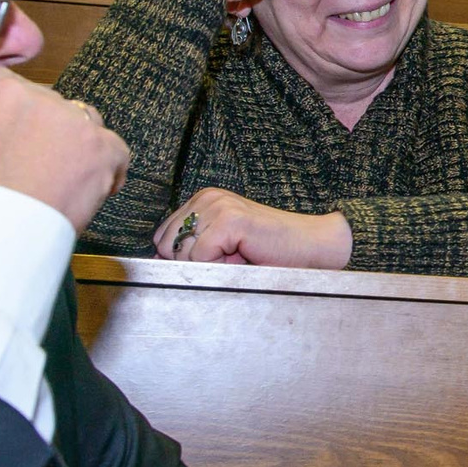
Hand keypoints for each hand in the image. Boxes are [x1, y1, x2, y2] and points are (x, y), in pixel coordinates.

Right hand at [0, 70, 130, 231]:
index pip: (2, 89)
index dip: (13, 121)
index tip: (13, 145)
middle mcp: (17, 91)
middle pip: (43, 105)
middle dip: (43, 136)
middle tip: (33, 175)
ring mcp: (61, 114)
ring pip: (81, 122)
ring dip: (75, 150)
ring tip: (58, 187)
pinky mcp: (96, 143)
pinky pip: (115, 150)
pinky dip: (107, 173)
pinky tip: (87, 197)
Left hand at [154, 188, 352, 268]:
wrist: (312, 246)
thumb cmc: (271, 251)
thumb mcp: (223, 247)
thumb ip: (192, 249)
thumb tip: (155, 262)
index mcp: (203, 200)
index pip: (163, 236)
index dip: (182, 258)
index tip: (216, 259)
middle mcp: (207, 197)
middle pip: (166, 244)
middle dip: (192, 263)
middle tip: (229, 260)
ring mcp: (217, 205)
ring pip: (182, 253)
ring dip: (208, 267)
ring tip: (238, 257)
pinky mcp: (228, 219)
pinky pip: (200, 257)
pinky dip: (219, 268)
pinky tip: (243, 258)